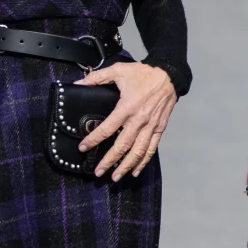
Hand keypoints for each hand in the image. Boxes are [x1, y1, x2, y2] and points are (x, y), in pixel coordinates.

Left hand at [74, 62, 177, 180]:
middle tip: (98, 172)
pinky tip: (135, 171)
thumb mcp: (118, 70)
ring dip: (126, 166)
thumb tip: (78, 83)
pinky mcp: (159, 128)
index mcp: (127, 107)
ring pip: (138, 151)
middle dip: (109, 160)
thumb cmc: (143, 73)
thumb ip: (97, 77)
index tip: (83, 148)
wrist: (169, 75)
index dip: (94, 139)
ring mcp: (151, 125)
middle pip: (122, 146)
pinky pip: (151, 148)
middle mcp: (139, 120)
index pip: (108, 128)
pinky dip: (144, 161)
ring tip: (115, 177)